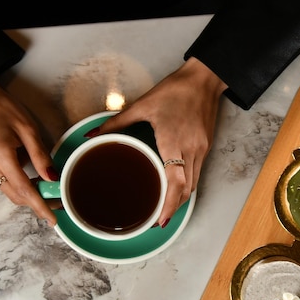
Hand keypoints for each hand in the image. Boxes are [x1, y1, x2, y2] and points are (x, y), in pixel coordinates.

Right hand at [0, 78, 57, 225]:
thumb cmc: (4, 109)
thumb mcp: (28, 129)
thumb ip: (40, 155)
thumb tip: (52, 178)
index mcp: (1, 155)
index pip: (24, 189)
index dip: (40, 206)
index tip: (52, 220)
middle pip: (16, 195)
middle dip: (37, 202)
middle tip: (58, 203)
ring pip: (9, 191)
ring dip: (28, 194)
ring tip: (48, 190)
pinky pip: (3, 182)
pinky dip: (18, 184)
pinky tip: (32, 178)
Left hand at [90, 57, 226, 227]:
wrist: (204, 79)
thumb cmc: (175, 91)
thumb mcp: (142, 105)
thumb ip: (116, 123)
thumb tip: (93, 135)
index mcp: (174, 143)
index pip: (176, 184)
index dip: (169, 206)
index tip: (160, 220)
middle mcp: (192, 151)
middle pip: (187, 190)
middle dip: (174, 208)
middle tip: (159, 220)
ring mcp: (202, 149)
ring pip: (194, 183)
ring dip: (182, 198)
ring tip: (167, 208)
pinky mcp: (207, 145)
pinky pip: (198, 172)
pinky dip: (188, 184)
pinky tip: (177, 185)